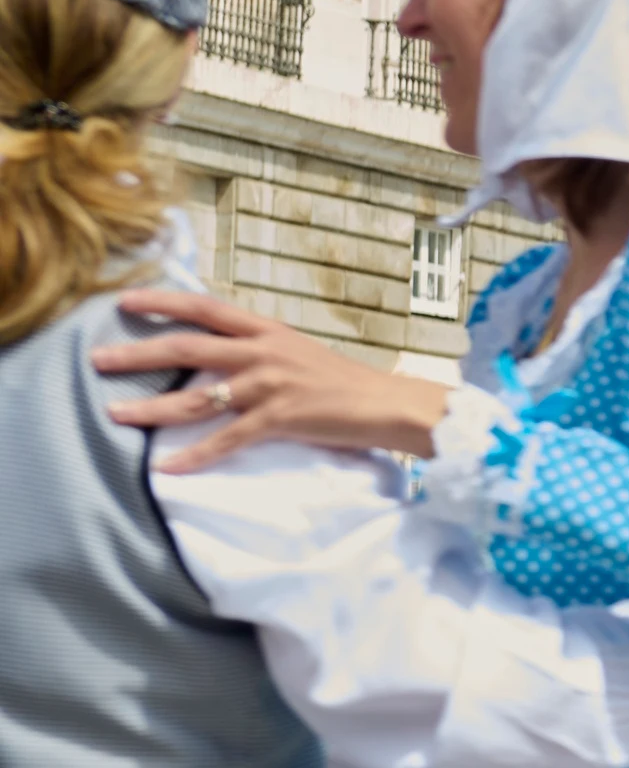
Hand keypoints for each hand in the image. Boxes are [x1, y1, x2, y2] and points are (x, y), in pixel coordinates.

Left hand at [96, 291, 449, 470]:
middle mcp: (264, 352)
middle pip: (187, 347)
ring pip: (197, 396)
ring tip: (117, 414)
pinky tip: (168, 467)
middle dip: (138, 353)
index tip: (124, 301)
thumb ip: (262, 349)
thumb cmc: (349, 382)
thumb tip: (224, 354)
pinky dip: (195, 455)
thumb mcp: (301, 352)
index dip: (163, 301)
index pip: (206, 308)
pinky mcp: (280, 419)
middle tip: (99, 359)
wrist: (392, 404)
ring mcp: (270, 386)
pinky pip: (227, 440)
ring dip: (152, 407)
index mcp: (268, 331)